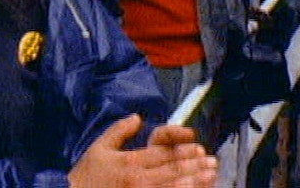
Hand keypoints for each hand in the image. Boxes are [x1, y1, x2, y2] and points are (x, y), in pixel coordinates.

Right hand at [68, 115, 216, 187]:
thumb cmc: (87, 175)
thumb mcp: (99, 148)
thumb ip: (119, 130)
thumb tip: (137, 117)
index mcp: (129, 161)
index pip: (161, 153)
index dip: (182, 149)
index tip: (198, 146)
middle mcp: (138, 179)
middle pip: (171, 170)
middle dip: (194, 164)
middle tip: (212, 160)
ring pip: (173, 186)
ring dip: (194, 180)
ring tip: (209, 175)